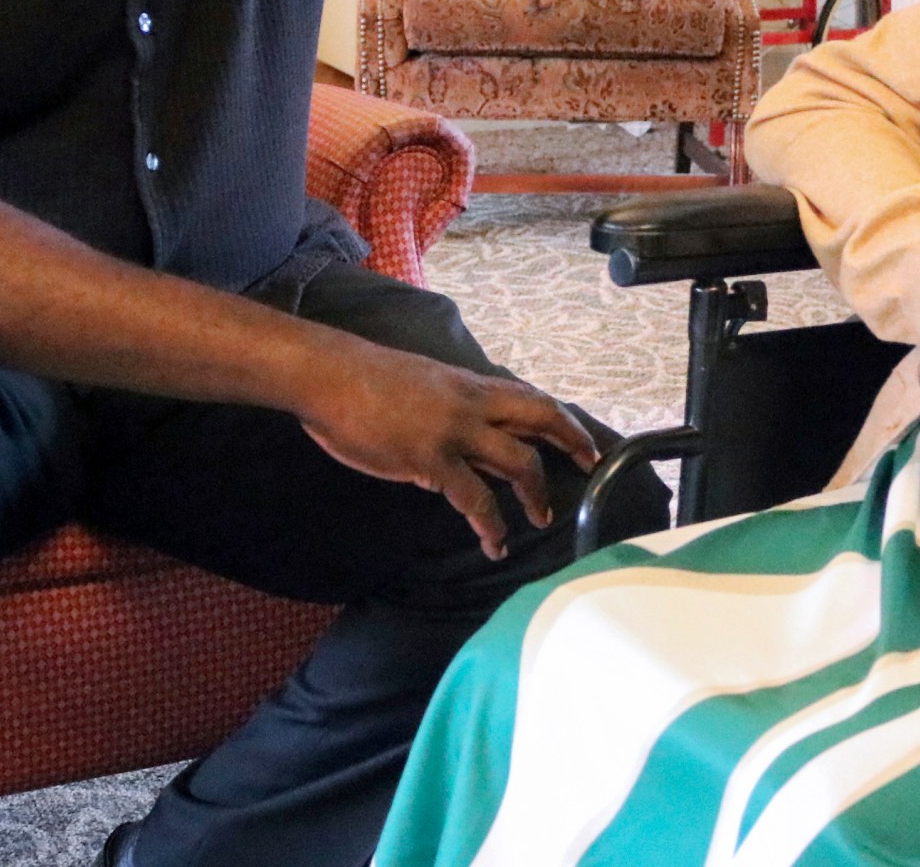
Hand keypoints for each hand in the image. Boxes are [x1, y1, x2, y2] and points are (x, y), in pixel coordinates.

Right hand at [299, 345, 598, 559]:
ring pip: (518, 462)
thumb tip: (469, 444)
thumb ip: (452, 412)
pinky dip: (491, 524)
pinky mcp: (432, 459)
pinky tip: (493, 543)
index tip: (584, 440)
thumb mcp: (424, 386)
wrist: (330, 376)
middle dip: (572, 443)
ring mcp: (456, 431)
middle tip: (589, 467)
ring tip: (539, 520)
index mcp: (470, 385)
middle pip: (540, 419)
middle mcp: (473, 404)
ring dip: (535, 495)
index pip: (530, 398)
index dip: (563, 419)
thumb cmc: (365, 381)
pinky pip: (475, 498)